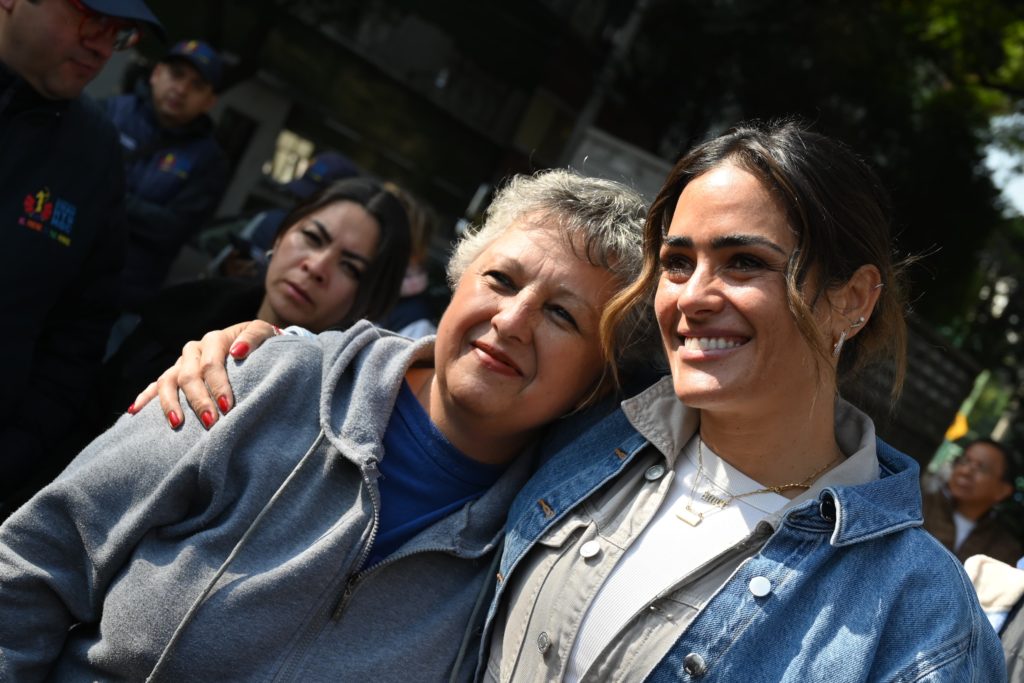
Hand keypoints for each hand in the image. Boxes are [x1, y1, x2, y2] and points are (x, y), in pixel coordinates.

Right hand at [128, 320, 281, 428]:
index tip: (227, 406)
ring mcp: (181, 363)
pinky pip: (155, 386)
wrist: (254, 347)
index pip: (211, 364)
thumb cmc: (261, 344)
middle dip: (199, 400)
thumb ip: (253, 338)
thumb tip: (237, 352)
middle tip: (211, 422)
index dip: (218, 385)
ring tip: (176, 424)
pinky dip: (144, 397)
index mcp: (214, 340)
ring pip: (167, 381)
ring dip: (170, 403)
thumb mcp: (264, 333)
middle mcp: (193, 350)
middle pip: (189, 376)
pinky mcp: (174, 375)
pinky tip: (134, 412)